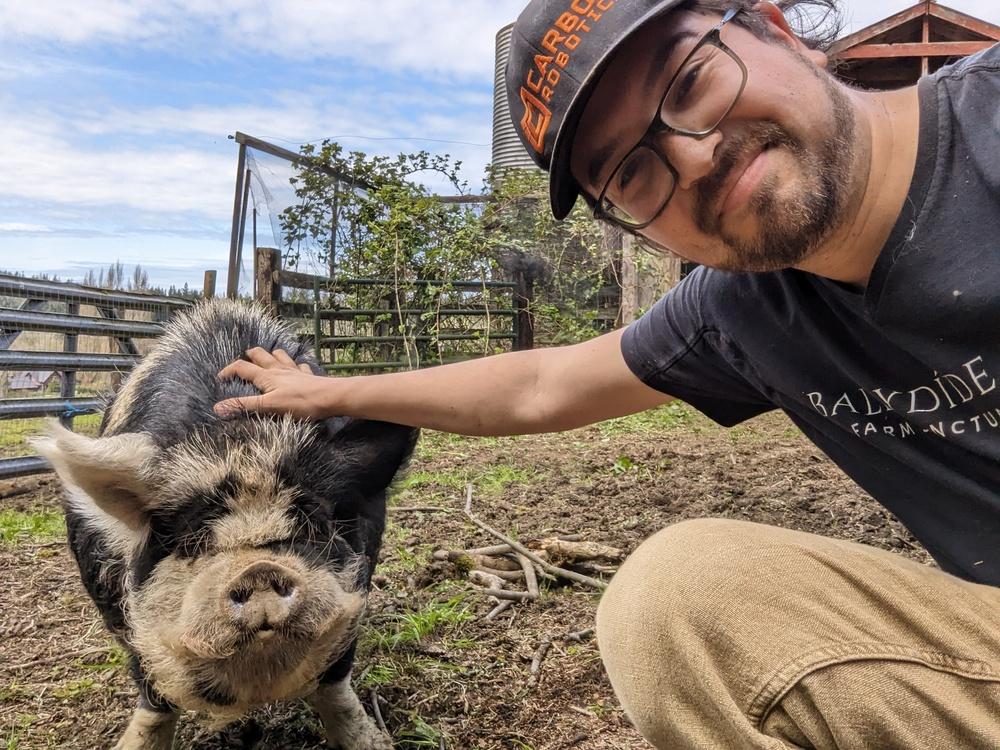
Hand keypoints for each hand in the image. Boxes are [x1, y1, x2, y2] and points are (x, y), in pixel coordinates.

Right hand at [214, 347, 330, 418]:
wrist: (331, 397)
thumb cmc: (300, 403)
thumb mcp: (268, 406)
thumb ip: (244, 405)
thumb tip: (217, 407)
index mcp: (267, 376)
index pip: (242, 367)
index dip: (229, 370)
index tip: (220, 377)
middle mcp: (280, 370)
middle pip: (261, 355)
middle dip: (251, 355)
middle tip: (245, 357)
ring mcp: (295, 371)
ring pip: (280, 356)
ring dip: (273, 355)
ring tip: (269, 356)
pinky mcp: (308, 376)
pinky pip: (301, 366)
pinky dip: (296, 365)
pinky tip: (298, 367)